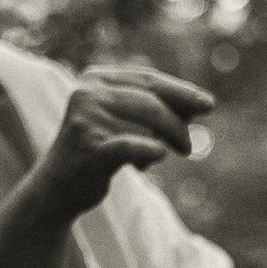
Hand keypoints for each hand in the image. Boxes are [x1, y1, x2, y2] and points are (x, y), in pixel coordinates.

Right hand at [30, 61, 214, 225]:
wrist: (57, 189)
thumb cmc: (98, 152)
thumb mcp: (124, 123)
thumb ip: (155, 109)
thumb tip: (201, 104)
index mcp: (95, 78)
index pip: (148, 79)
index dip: (181, 92)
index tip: (208, 105)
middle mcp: (88, 92)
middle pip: (151, 101)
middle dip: (177, 123)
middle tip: (189, 146)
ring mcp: (86, 119)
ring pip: (146, 124)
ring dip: (163, 142)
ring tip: (162, 156)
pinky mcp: (89, 148)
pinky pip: (131, 146)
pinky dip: (150, 150)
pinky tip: (159, 155)